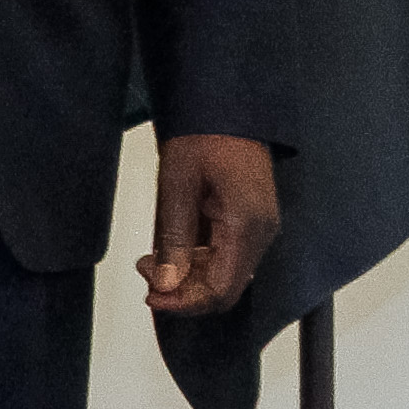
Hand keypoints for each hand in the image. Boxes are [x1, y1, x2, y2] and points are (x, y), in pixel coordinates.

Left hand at [143, 133, 278, 315]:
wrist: (228, 106)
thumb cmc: (203, 136)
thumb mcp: (178, 184)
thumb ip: (174, 238)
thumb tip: (166, 285)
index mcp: (246, 225)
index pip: (220, 289)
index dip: (184, 302)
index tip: (150, 293)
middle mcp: (262, 233)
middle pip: (226, 289)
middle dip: (184, 291)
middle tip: (147, 269)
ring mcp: (262, 227)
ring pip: (228, 276)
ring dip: (190, 277)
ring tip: (155, 259)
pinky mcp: (254, 221)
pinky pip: (230, 257)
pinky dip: (201, 262)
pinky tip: (176, 248)